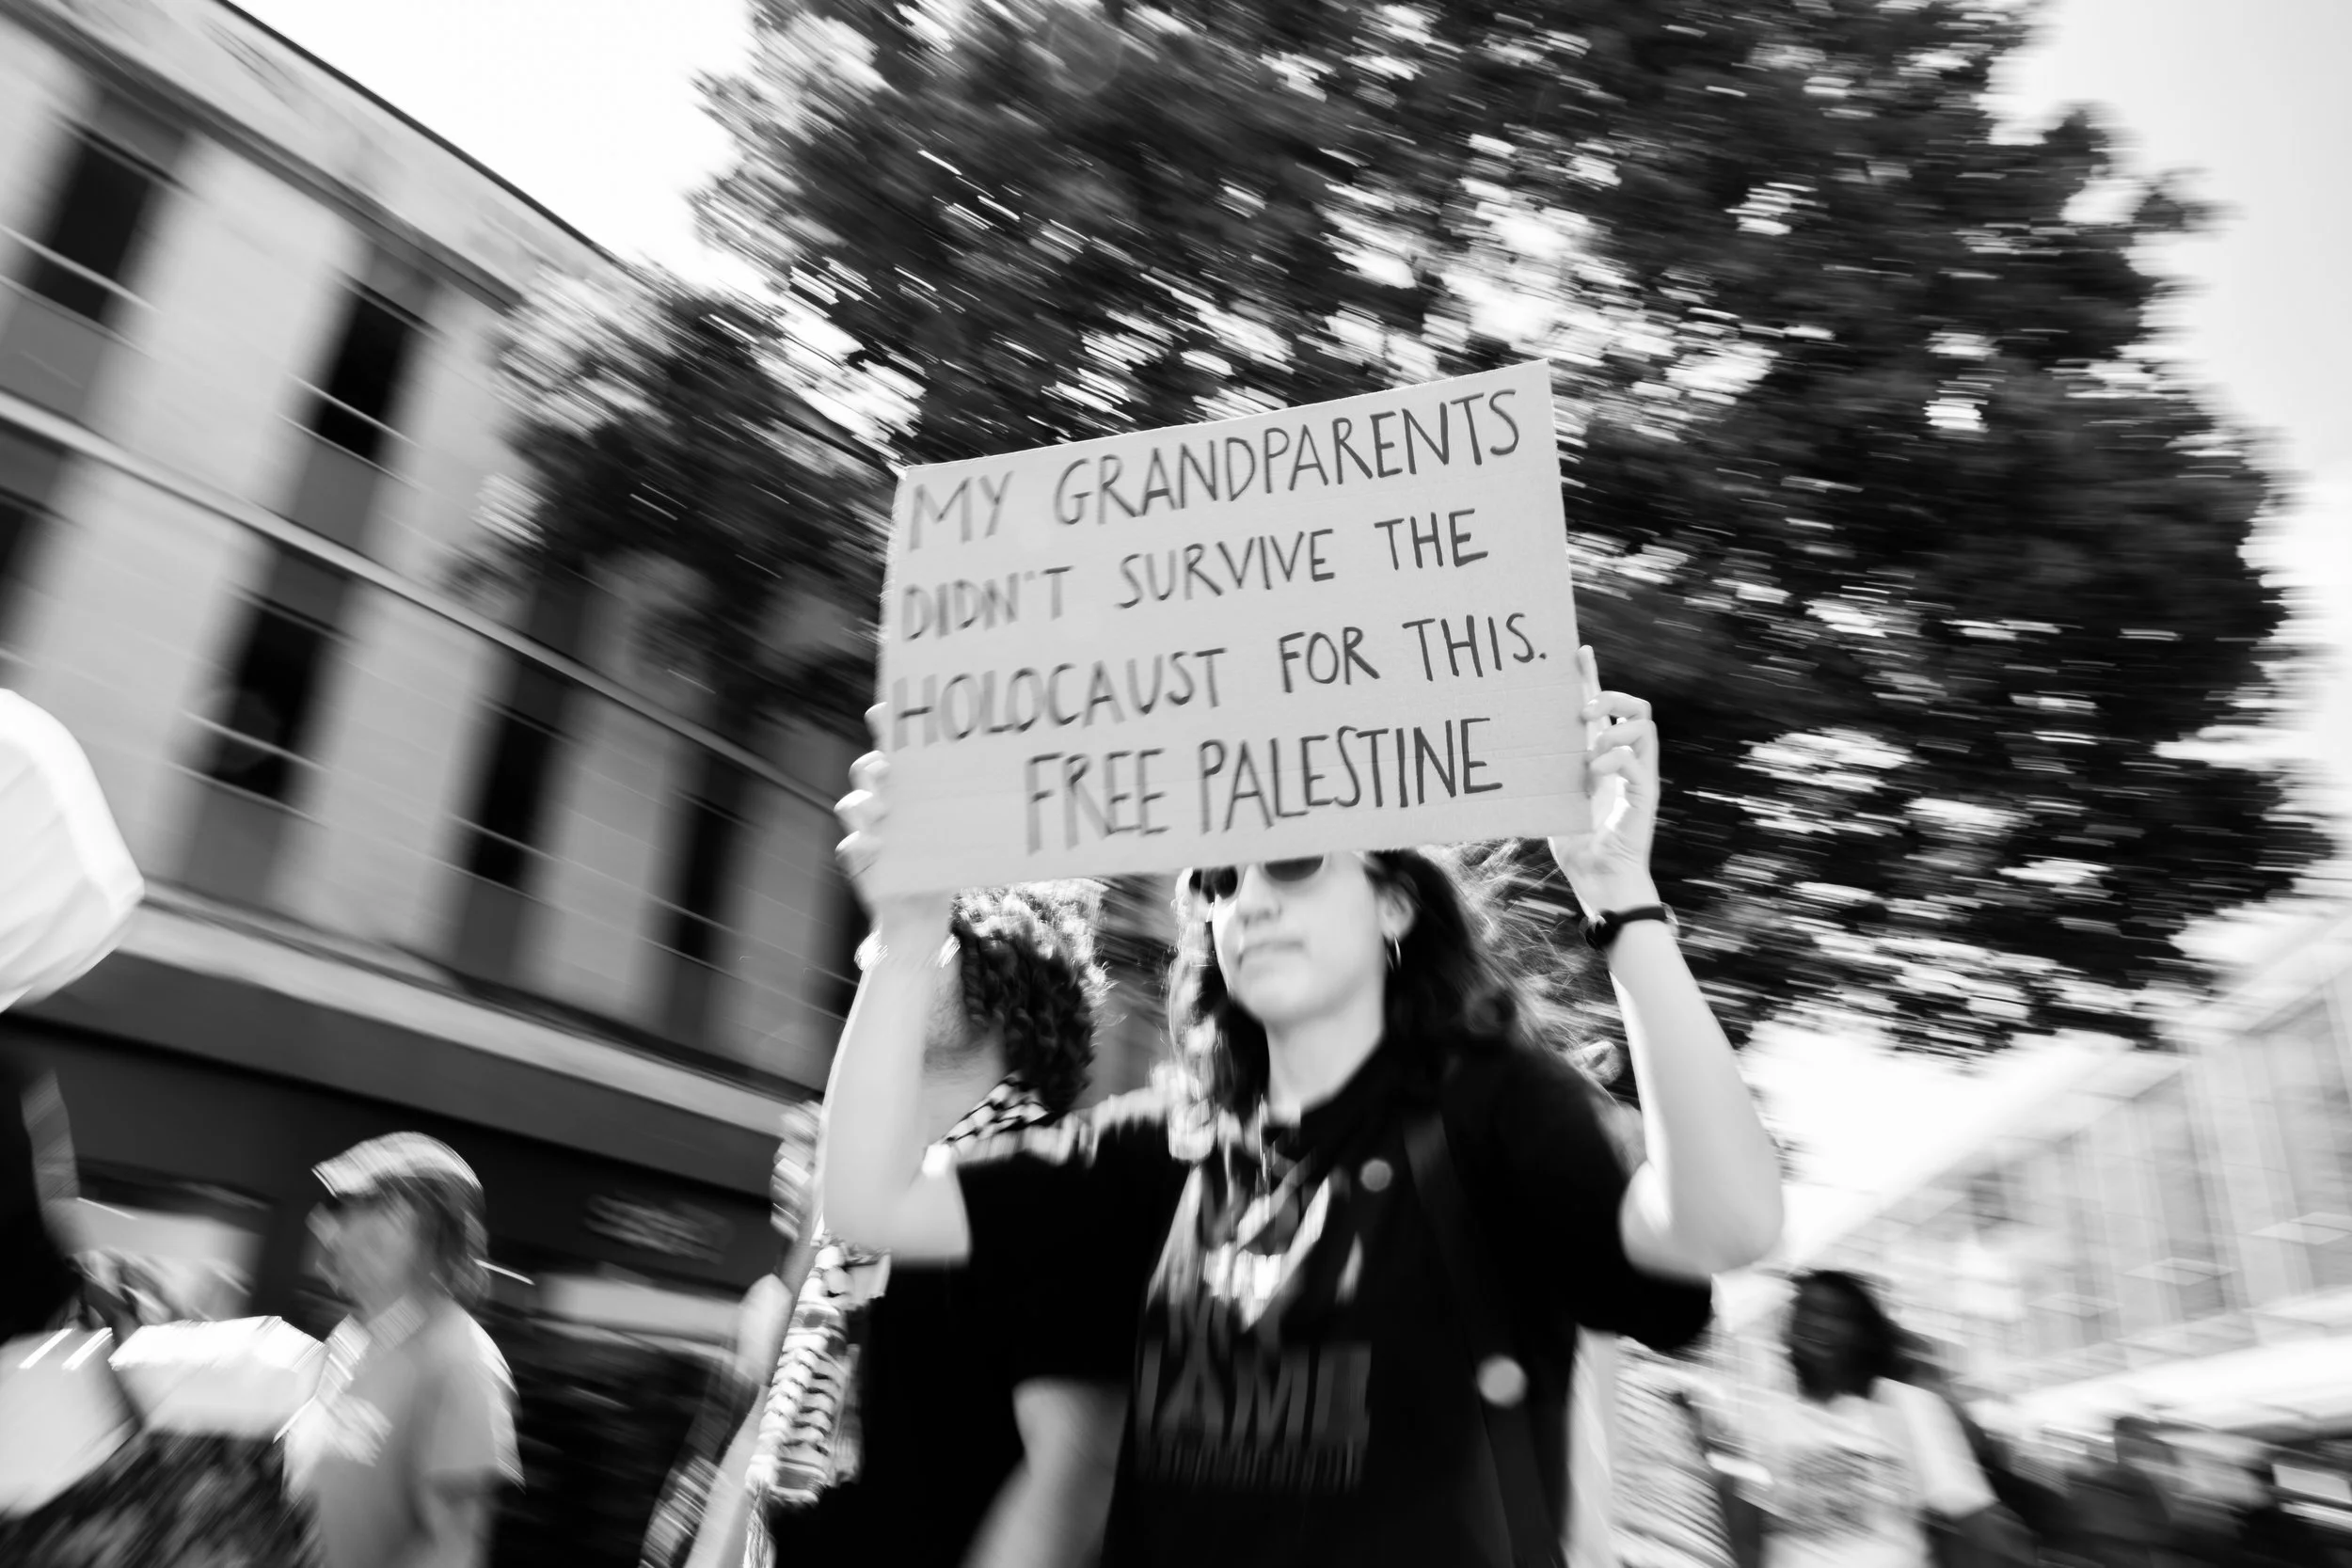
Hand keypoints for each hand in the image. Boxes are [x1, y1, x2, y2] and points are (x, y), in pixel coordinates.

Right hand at [837, 703, 952, 937]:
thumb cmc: (948, 859)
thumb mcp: (962, 829)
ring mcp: (866, 829)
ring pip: (851, 804)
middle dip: (873, 766)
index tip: (884, 709)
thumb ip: (973, 804)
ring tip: (885, 813)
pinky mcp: (858, 860)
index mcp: (906, 788)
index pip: (889, 748)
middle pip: (864, 769)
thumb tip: (1014, 780)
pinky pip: (849, 846)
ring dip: (865, 805)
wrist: (924, 911)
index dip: (882, 725)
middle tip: (890, 771)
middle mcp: (881, 802)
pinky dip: (860, 845)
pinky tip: (877, 849)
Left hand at [1548, 646, 1661, 916]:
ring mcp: (1638, 776)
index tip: (1577, 651)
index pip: (1604, 707)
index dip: (1592, 677)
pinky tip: (1594, 775)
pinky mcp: (1644, 795)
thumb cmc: (1576, 844)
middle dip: (1612, 697)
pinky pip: (1637, 762)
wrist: (1599, 878)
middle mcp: (1624, 760)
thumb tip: (1504, 754)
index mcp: (1602, 756)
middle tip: (1584, 711)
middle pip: (1637, 706)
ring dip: (1616, 729)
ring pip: (1645, 726)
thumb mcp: (1552, 800)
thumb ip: (1542, 775)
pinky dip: (1614, 761)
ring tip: (1591, 747)